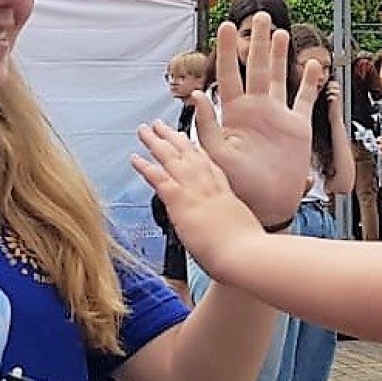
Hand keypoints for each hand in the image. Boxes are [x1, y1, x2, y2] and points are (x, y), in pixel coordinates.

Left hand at [133, 118, 267, 279]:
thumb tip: (220, 235)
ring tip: (144, 131)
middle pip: (189, 154)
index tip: (187, 140)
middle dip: (174, 138)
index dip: (195, 150)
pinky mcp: (181, 199)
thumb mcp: (240, 232)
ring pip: (171, 158)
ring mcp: (195, 190)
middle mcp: (210, 186)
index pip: (208, 165)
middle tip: (161, 127)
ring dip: (156, 143)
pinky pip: (158, 177)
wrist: (246, 254)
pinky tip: (135, 158)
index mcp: (225, 194)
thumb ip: (226, 227)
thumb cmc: (247, 250)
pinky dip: (145, 166)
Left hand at [190, 17, 317, 227]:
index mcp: (234, 113)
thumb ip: (207, 126)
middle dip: (256, 42)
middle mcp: (256, 109)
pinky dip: (309, 81)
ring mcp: (277, 116)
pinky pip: (304, 99)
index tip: (226, 27)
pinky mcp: (297, 127)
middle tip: (258, 16)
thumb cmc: (237, 185)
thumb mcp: (216, 155)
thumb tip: (198, 96)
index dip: (228, 51)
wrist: (266, 205)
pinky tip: (312, 63)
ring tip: (278, 32)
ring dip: (279, 55)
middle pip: (256, 67)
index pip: (229, 74)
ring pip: (279, 77)